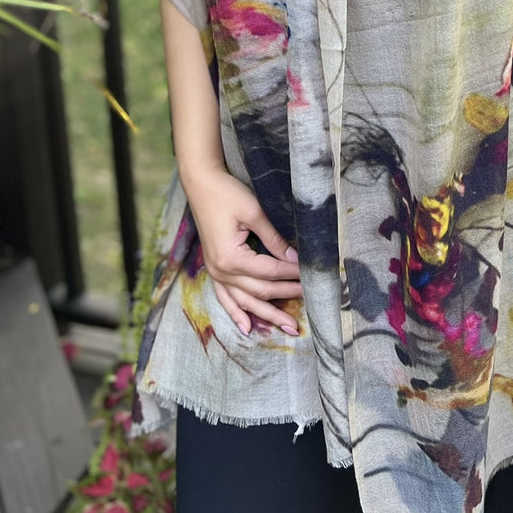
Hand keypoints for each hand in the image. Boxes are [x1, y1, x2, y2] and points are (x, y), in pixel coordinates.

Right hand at [182, 164, 302, 336]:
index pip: (270, 272)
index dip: (292, 274)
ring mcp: (215, 273)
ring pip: (244, 301)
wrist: (201, 184)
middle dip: (285, 296)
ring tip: (287, 327)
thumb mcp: (254, 212)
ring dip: (266, 315)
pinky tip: (247, 328)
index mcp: (231, 258)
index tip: (311, 275)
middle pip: (259, 291)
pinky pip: (224, 298)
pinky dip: (236, 314)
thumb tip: (294, 258)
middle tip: (309, 300)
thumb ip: (274, 238)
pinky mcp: (213, 269)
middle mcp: (221, 271)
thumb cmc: (227, 194)